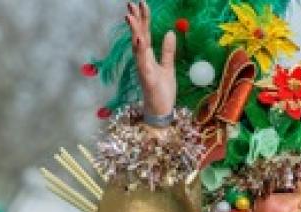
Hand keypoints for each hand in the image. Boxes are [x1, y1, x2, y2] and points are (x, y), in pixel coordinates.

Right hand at [125, 1, 176, 117]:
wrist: (160, 112)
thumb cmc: (162, 92)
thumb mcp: (168, 68)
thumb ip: (168, 51)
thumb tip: (169, 32)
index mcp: (148, 57)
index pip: (145, 34)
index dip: (143, 19)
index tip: (141, 3)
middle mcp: (142, 61)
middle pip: (138, 36)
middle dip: (135, 20)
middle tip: (131, 3)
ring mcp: (143, 69)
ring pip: (137, 47)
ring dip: (134, 32)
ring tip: (131, 16)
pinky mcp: (147, 78)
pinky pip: (143, 62)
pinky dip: (140, 50)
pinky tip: (140, 39)